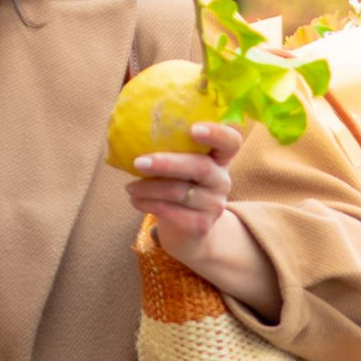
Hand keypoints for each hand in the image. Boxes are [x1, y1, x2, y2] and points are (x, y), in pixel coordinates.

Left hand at [126, 120, 281, 320]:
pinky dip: (148, 204)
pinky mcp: (200, 226)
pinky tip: (135, 200)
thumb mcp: (181, 168)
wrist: (188, 232)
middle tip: (138, 162)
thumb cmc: (179, 187)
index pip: (231, 141)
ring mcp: (214, 205)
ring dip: (148, 188)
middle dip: (166, 163)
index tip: (193, 128)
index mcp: (220, 159)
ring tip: (129, 187)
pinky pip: (170, 212)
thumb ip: (170, 150)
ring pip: (179, 192)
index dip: (216, 133)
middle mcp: (222, 180)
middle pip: (200, 167)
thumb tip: (131, 130)